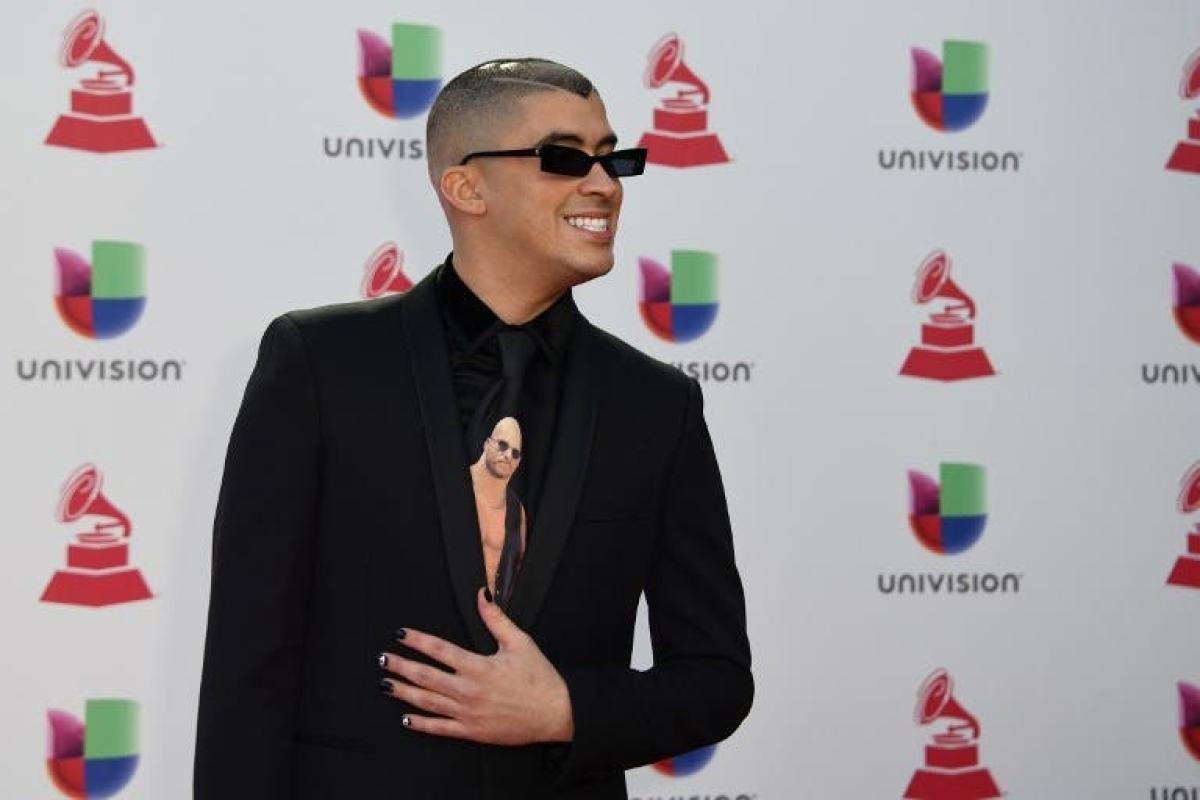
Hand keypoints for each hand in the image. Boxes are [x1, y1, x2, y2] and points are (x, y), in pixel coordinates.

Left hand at [379, 587, 574, 745]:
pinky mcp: (472, 731)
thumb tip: (482, 594)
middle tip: (382, 660)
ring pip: (428, 702)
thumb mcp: (520, 642)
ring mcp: (468, 713)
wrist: (556, 713)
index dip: (418, 641)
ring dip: (404, 692)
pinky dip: (421, 724)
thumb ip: (496, 619)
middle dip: (401, 667)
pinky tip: (406, 718)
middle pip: (426, 677)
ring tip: (385, 685)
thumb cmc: (540, 677)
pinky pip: (440, 728)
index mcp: (479, 666)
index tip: (401, 635)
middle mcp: (469, 690)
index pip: (440, 650)